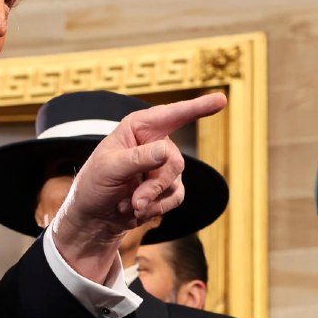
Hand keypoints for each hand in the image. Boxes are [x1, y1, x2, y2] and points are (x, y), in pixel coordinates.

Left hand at [50, 93, 226, 282]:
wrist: (94, 217)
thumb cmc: (95, 185)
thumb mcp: (109, 168)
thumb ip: (138, 158)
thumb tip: (167, 150)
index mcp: (139, 128)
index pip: (173, 114)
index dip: (198, 107)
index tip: (222, 99)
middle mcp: (155, 142)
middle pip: (175, 161)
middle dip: (156, 184)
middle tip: (136, 199)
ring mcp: (163, 166)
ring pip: (175, 181)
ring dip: (152, 199)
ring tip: (128, 204)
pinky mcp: (167, 187)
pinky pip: (176, 197)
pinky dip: (157, 208)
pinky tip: (136, 210)